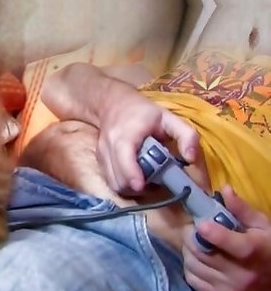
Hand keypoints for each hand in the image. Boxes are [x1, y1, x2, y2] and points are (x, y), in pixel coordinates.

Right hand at [42, 63, 201, 193]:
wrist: (112, 102)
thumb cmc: (142, 111)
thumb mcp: (168, 117)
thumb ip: (185, 135)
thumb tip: (191, 159)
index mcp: (125, 135)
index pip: (123, 158)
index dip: (132, 176)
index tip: (143, 186)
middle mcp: (109, 146)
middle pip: (118, 179)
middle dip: (137, 188)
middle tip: (155, 183)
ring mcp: (102, 155)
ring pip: (113, 183)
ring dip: (131, 188)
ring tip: (146, 179)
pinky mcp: (100, 161)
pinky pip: (111, 180)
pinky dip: (124, 183)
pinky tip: (136, 175)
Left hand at [183, 185, 270, 290]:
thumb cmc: (267, 249)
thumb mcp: (263, 227)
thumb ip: (242, 209)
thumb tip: (225, 189)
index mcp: (254, 252)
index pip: (234, 246)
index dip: (214, 234)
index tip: (201, 224)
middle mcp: (242, 274)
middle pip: (203, 252)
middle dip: (191, 235)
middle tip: (193, 227)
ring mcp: (230, 289)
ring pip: (193, 264)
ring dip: (188, 249)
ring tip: (195, 242)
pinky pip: (192, 279)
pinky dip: (190, 266)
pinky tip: (198, 259)